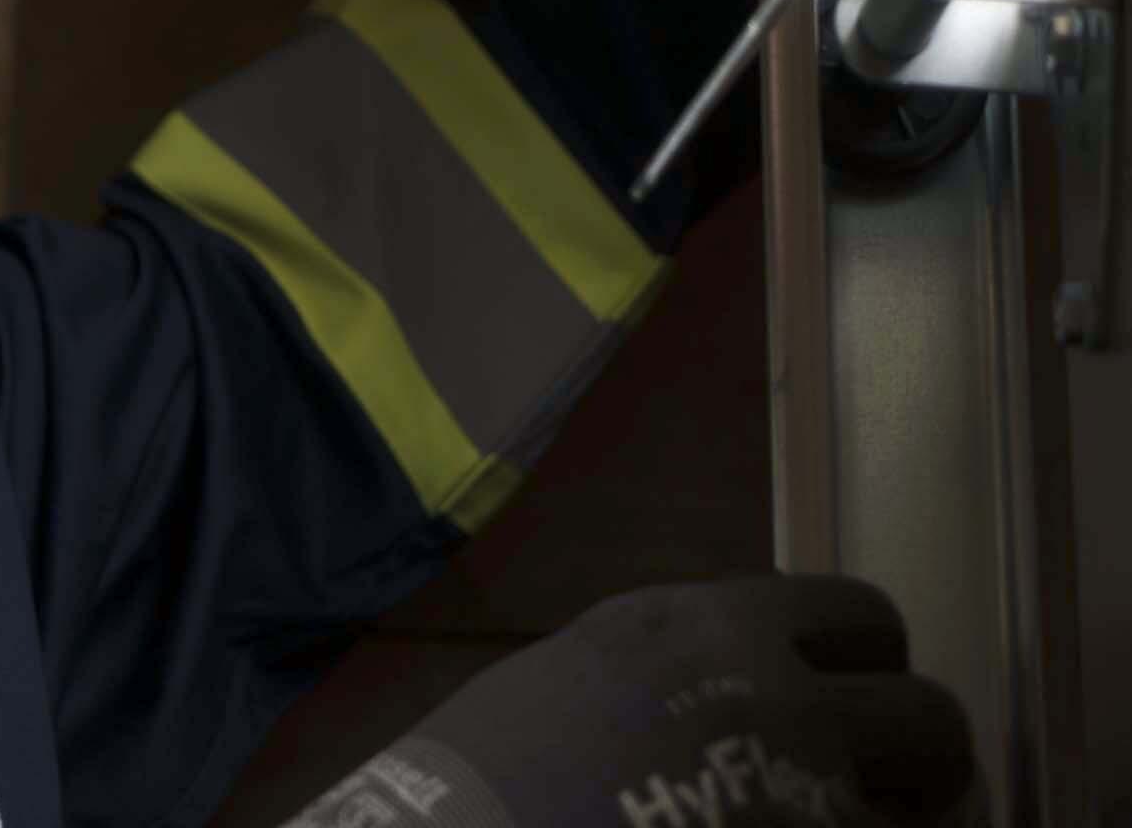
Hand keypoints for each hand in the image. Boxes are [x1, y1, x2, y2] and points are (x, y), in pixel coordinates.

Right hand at [284, 577, 977, 827]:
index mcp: (700, 629)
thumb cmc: (481, 787)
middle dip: (922, 764)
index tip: (849, 708)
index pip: (858, 612)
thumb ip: (667, 675)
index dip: (868, 668)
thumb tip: (721, 706)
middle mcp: (773, 698)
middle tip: (881, 797)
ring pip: (939, 818)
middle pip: (932, 716)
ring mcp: (802, 793)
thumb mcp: (570, 685)